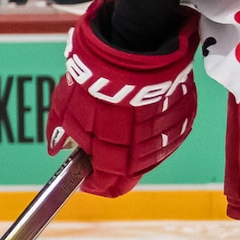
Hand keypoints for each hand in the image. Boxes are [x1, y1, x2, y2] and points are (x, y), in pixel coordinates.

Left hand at [45, 0, 199, 198]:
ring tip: (122, 120)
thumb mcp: (65, 108)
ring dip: (137, 145)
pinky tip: (142, 109)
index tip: (85, 174)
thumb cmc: (98, 82)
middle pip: (130, 174)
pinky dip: (154, 126)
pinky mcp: (184, 118)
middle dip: (114, 162)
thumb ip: (59, 133)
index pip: (107, 187)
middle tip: (101, 143)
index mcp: (117, 161)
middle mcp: (146, 156)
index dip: (93, 182)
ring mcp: (169, 137)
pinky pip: (168, 131)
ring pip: (151, 154)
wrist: (136, 52)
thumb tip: (55, 148)